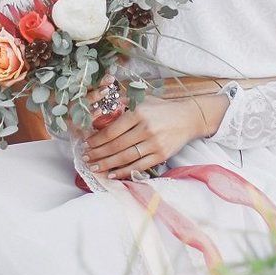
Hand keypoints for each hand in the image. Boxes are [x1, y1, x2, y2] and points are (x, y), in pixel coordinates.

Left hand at [83, 95, 225, 178]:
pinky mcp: (161, 155)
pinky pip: (138, 166)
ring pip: (125, 157)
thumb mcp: (144, 100)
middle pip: (116, 145)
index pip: (112, 130)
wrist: (189, 118)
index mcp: (139, 113)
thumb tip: (101, 110)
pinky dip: (124, 171)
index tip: (86, 144)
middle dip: (98, 154)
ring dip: (107, 164)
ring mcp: (154, 143)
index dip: (96, 139)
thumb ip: (123, 104)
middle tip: (86, 158)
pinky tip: (112, 174)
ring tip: (95, 167)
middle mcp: (146, 128)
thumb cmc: (162, 109)